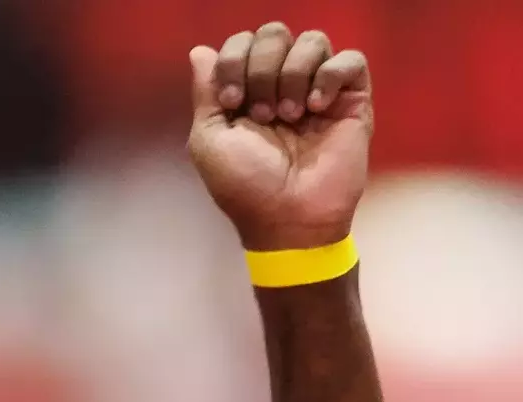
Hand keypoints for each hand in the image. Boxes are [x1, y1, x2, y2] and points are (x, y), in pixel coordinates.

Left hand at [188, 24, 372, 250]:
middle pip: (275, 33)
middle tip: (262, 113)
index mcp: (246, 90)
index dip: (234, 61)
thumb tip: (200, 51)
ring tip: (288, 115)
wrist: (287, 217)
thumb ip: (206, 92)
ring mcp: (319, 90)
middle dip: (262, 68)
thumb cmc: (244, 185)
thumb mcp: (209, 139)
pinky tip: (316, 108)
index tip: (232, 101)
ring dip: (293, 75)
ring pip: (312, 40)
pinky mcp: (352, 100)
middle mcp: (281, 84)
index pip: (242, 43)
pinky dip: (329, 76)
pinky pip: (349, 60)